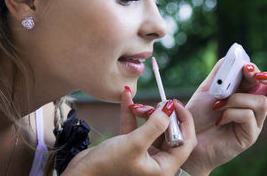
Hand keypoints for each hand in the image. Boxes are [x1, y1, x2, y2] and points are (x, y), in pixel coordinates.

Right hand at [62, 88, 196, 175]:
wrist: (80, 174)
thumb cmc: (107, 165)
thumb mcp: (134, 143)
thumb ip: (155, 125)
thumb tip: (170, 108)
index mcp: (163, 168)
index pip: (185, 142)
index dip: (184, 121)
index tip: (175, 103)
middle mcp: (156, 163)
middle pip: (169, 133)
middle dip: (161, 115)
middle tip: (156, 102)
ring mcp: (143, 154)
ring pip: (151, 128)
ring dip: (145, 113)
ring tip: (135, 103)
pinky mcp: (129, 148)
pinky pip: (135, 127)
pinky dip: (131, 114)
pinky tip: (126, 97)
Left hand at [181, 59, 266, 175]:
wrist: (187, 136)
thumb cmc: (198, 113)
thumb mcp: (208, 87)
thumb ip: (222, 71)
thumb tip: (237, 56)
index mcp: (247, 93)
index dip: (261, 70)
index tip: (246, 67)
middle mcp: (255, 108)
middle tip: (258, 75)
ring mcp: (254, 123)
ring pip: (261, 102)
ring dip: (237, 99)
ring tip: (219, 106)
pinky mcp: (249, 136)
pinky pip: (248, 116)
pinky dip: (231, 112)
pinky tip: (219, 119)